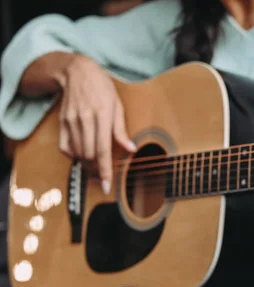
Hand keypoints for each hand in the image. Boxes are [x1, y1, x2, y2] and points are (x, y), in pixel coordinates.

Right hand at [55, 54, 135, 193]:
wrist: (77, 72)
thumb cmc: (102, 88)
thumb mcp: (118, 106)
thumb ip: (122, 130)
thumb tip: (131, 150)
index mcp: (102, 115)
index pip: (103, 150)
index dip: (105, 170)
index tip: (106, 186)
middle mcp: (85, 119)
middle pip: (89, 155)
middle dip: (97, 170)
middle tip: (104, 177)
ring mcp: (71, 121)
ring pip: (78, 153)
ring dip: (87, 165)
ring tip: (96, 168)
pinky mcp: (62, 123)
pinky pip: (65, 147)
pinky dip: (75, 156)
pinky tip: (83, 154)